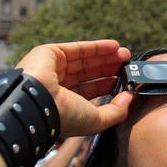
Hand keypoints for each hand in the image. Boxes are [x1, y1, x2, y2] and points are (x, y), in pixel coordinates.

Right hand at [16, 40, 133, 139]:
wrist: (37, 102)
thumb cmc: (64, 116)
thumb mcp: (96, 120)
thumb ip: (116, 111)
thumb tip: (130, 97)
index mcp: (64, 104)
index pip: (89, 91)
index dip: (107, 85)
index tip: (125, 81)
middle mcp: (57, 86)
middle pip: (88, 73)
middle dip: (108, 68)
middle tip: (127, 64)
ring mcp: (52, 69)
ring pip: (83, 59)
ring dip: (105, 56)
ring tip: (125, 54)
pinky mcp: (49, 53)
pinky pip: (77, 48)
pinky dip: (96, 46)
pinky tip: (114, 46)